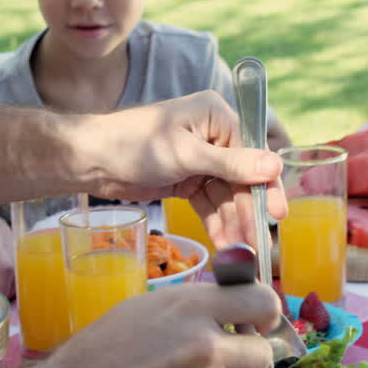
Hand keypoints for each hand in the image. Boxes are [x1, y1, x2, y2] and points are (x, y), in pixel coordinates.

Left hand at [0, 214, 15, 297]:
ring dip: (7, 283)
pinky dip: (7, 277)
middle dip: (6, 287)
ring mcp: (8, 237)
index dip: (2, 287)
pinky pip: (17, 266)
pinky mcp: (11, 243)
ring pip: (19, 269)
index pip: (5, 266)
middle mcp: (2, 234)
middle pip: (16, 268)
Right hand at [40, 282, 279, 367]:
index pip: (263, 301)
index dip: (265, 314)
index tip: (258, 324)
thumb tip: (235, 313)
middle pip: (263, 352)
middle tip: (217, 362)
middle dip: (245, 357)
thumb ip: (193, 309)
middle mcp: (207, 347)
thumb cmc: (98, 355)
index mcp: (191, 309)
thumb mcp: (143, 310)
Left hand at [77, 91, 285, 250]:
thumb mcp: (186, 155)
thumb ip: (232, 164)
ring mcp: (200, 159)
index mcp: (216, 115)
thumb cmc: (135, 145)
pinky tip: (224, 242)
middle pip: (241, 178)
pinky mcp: (186, 179)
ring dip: (232, 222)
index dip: (266, 186)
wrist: (91, 160)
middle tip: (258, 244)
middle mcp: (213, 135)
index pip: (253, 152)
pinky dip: (215, 222)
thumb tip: (275, 165)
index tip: (277, 214)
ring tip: (240, 251)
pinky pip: (208, 203)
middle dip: (247, 211)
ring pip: (225, 194)